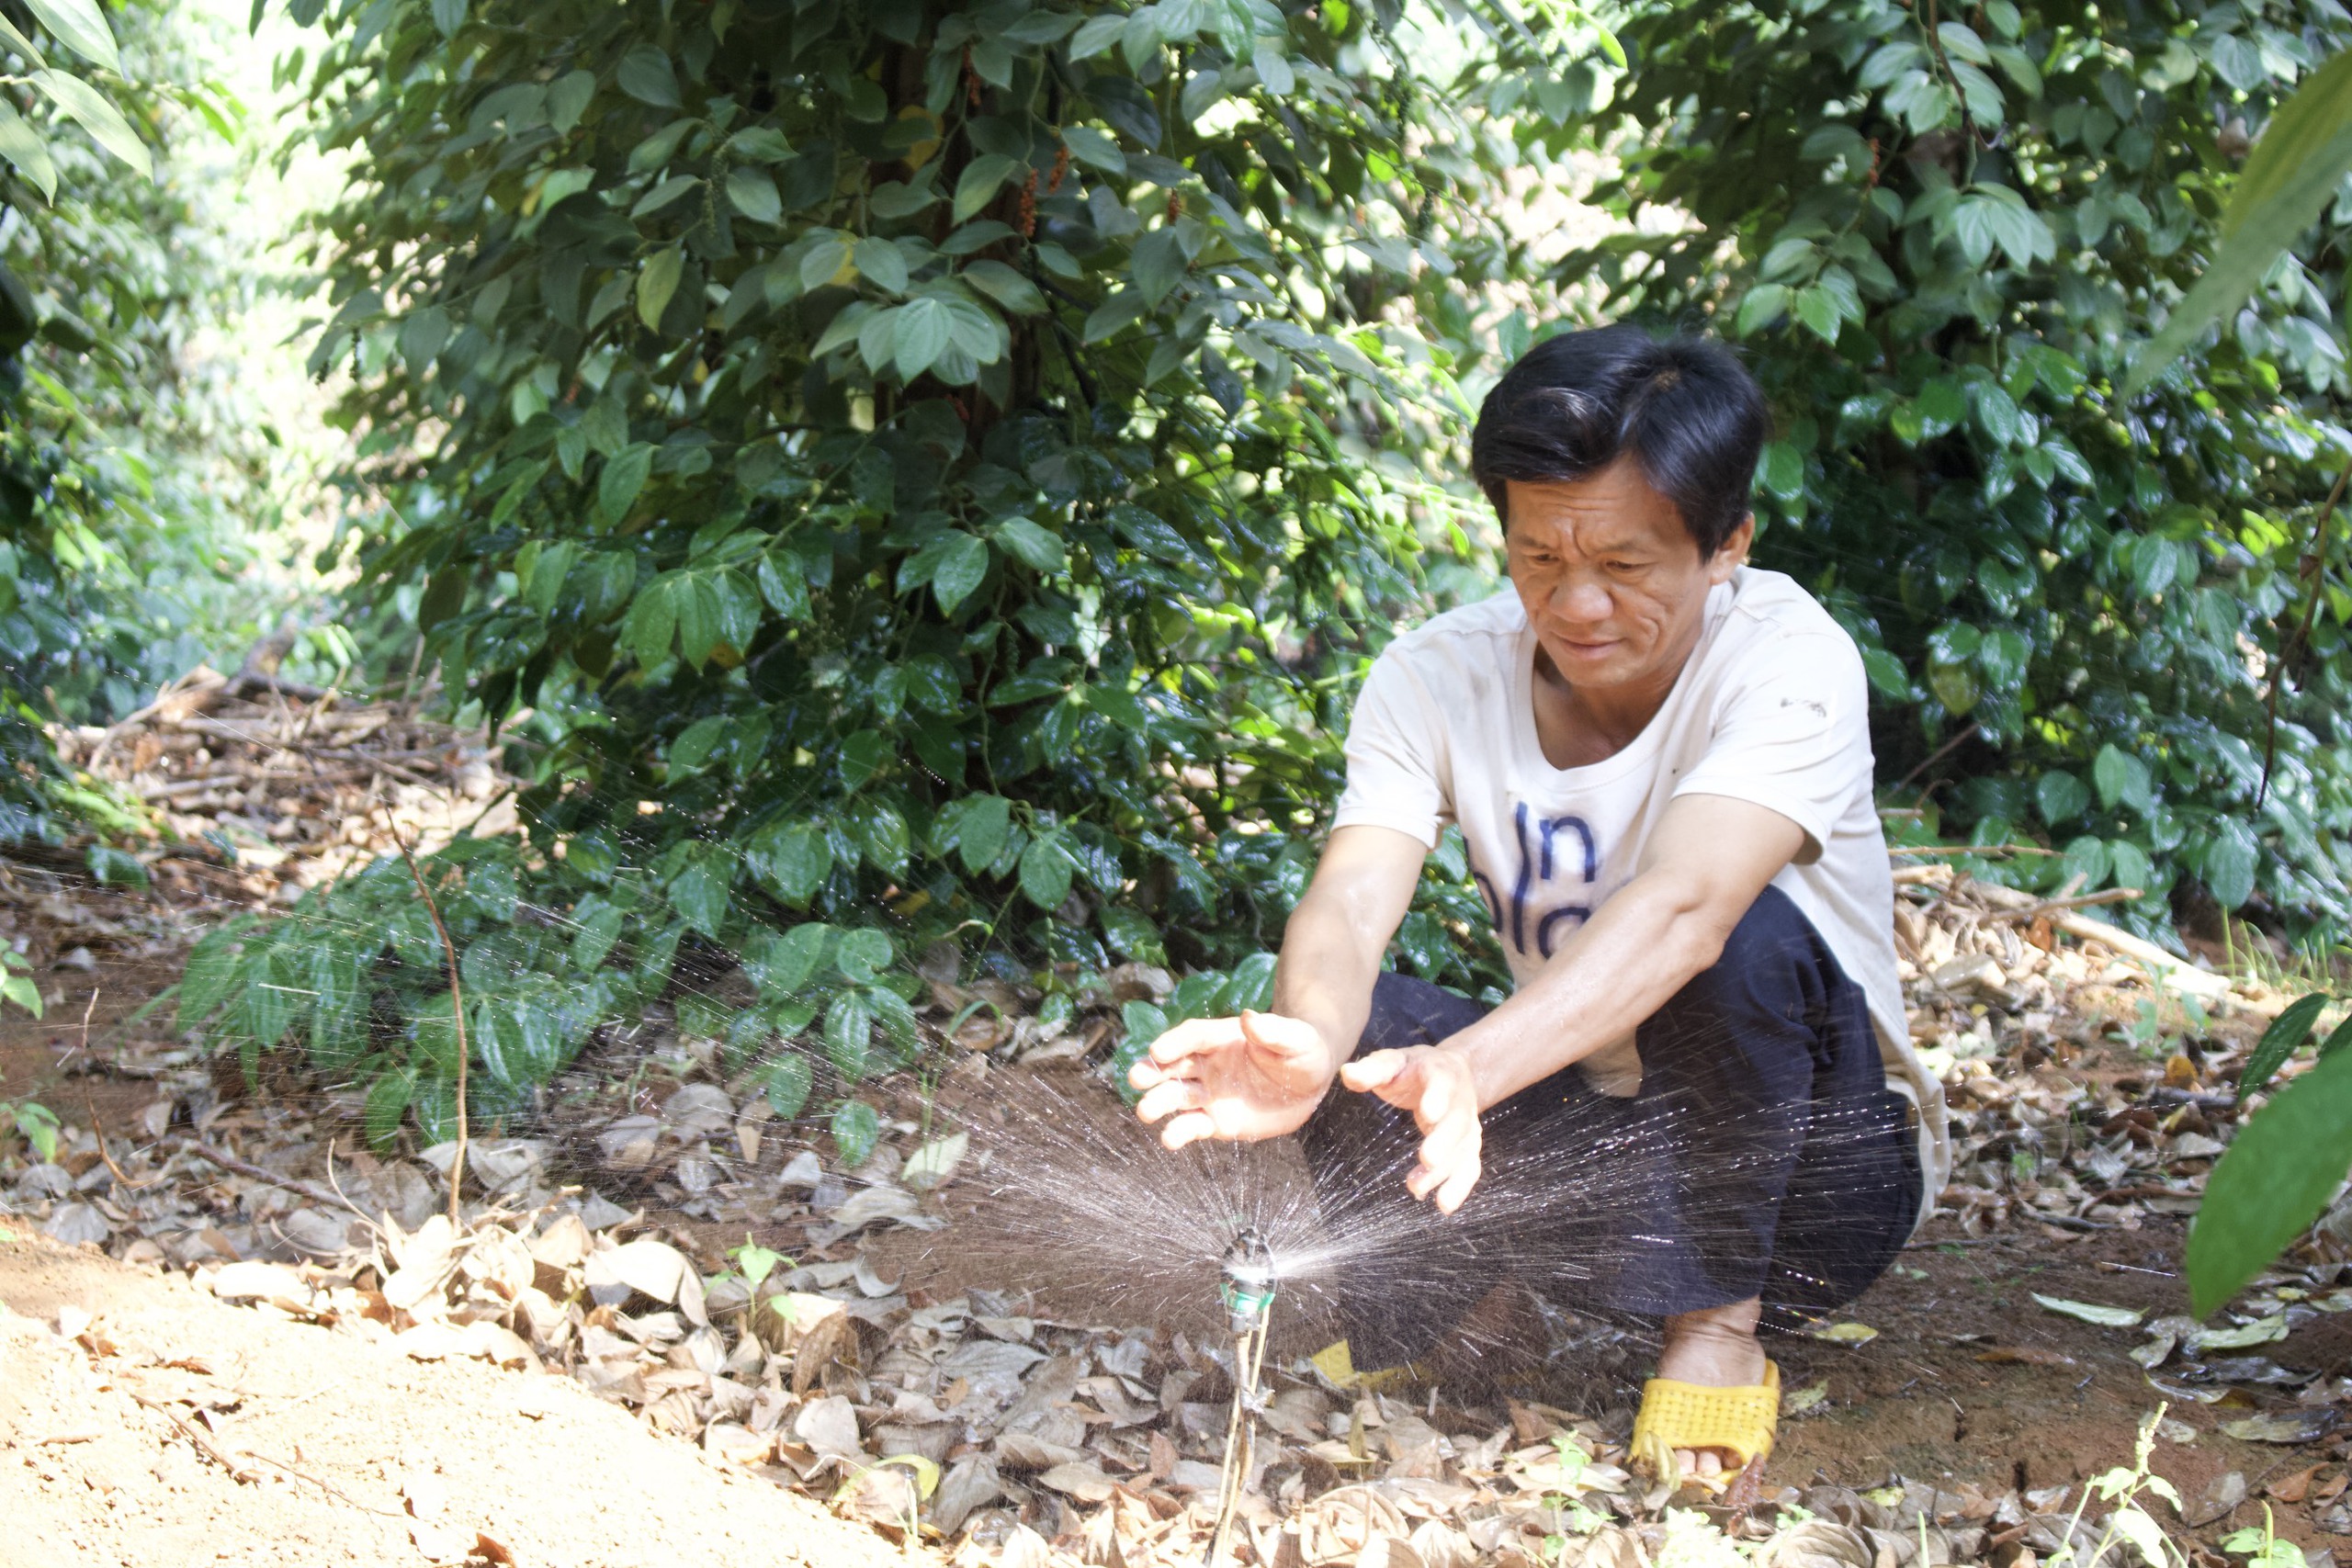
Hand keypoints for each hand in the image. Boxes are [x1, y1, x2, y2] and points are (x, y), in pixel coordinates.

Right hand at [1129, 1010, 1338, 1148]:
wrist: (1310, 1084)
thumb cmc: (1302, 1052)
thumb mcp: (1296, 1039)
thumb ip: (1273, 1032)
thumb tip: (1249, 1018)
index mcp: (1222, 1038)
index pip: (1192, 1036)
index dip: (1175, 1042)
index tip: (1159, 1051)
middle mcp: (1208, 1065)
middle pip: (1173, 1065)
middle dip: (1152, 1071)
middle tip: (1136, 1078)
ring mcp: (1209, 1094)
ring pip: (1176, 1097)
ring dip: (1158, 1103)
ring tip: (1145, 1111)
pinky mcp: (1215, 1122)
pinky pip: (1191, 1127)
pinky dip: (1178, 1133)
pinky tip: (1169, 1139)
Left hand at [1340, 1046, 1482, 1212]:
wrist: (1451, 1072)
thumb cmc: (1412, 1070)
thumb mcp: (1393, 1062)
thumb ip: (1372, 1070)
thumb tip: (1347, 1074)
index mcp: (1441, 1073)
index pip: (1442, 1083)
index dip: (1437, 1098)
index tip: (1428, 1113)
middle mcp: (1460, 1100)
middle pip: (1457, 1121)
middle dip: (1443, 1141)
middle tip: (1428, 1158)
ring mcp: (1467, 1124)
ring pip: (1463, 1149)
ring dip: (1445, 1171)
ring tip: (1418, 1187)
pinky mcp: (1467, 1145)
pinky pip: (1468, 1167)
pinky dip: (1459, 1186)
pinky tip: (1442, 1205)